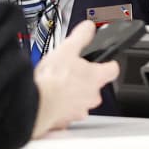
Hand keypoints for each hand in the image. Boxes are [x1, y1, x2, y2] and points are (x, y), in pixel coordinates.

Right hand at [31, 21, 118, 138]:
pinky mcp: (67, 121)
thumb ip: (81, 36)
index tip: (104, 62)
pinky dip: (61, 107)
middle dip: (84, 80)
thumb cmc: (52, 79)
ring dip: (72, 94)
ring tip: (57, 86)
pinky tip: (51, 99)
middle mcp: (92, 96)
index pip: (113, 69)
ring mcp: (80, 110)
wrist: (35, 104)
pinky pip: (67, 113)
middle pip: (95, 86)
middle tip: (69, 73)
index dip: (108, 64)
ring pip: (81, 100)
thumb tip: (89, 28)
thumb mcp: (67, 49)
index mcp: (96, 78)